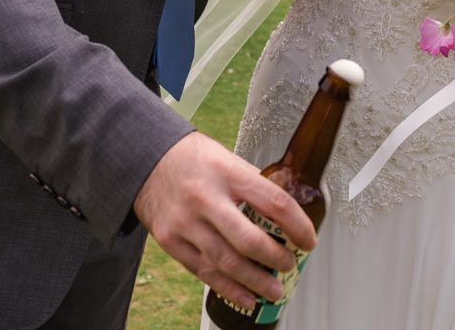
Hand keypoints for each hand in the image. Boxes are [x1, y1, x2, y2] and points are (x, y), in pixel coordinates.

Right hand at [133, 132, 315, 311]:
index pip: (273, 202)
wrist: (146, 159)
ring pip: (225, 262)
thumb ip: (253, 185)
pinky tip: (246, 297)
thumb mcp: (227, 158)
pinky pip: (203, 271)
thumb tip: (286, 216)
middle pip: (248, 240)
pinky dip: (227, 288)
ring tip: (274, 290)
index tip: (308, 240)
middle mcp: (205, 198)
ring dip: (255, 281)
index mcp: (228, 173)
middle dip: (276, 258)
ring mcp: (185, 222)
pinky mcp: (170, 240)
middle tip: (290, 265)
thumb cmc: (194, 158)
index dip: (297, 226)